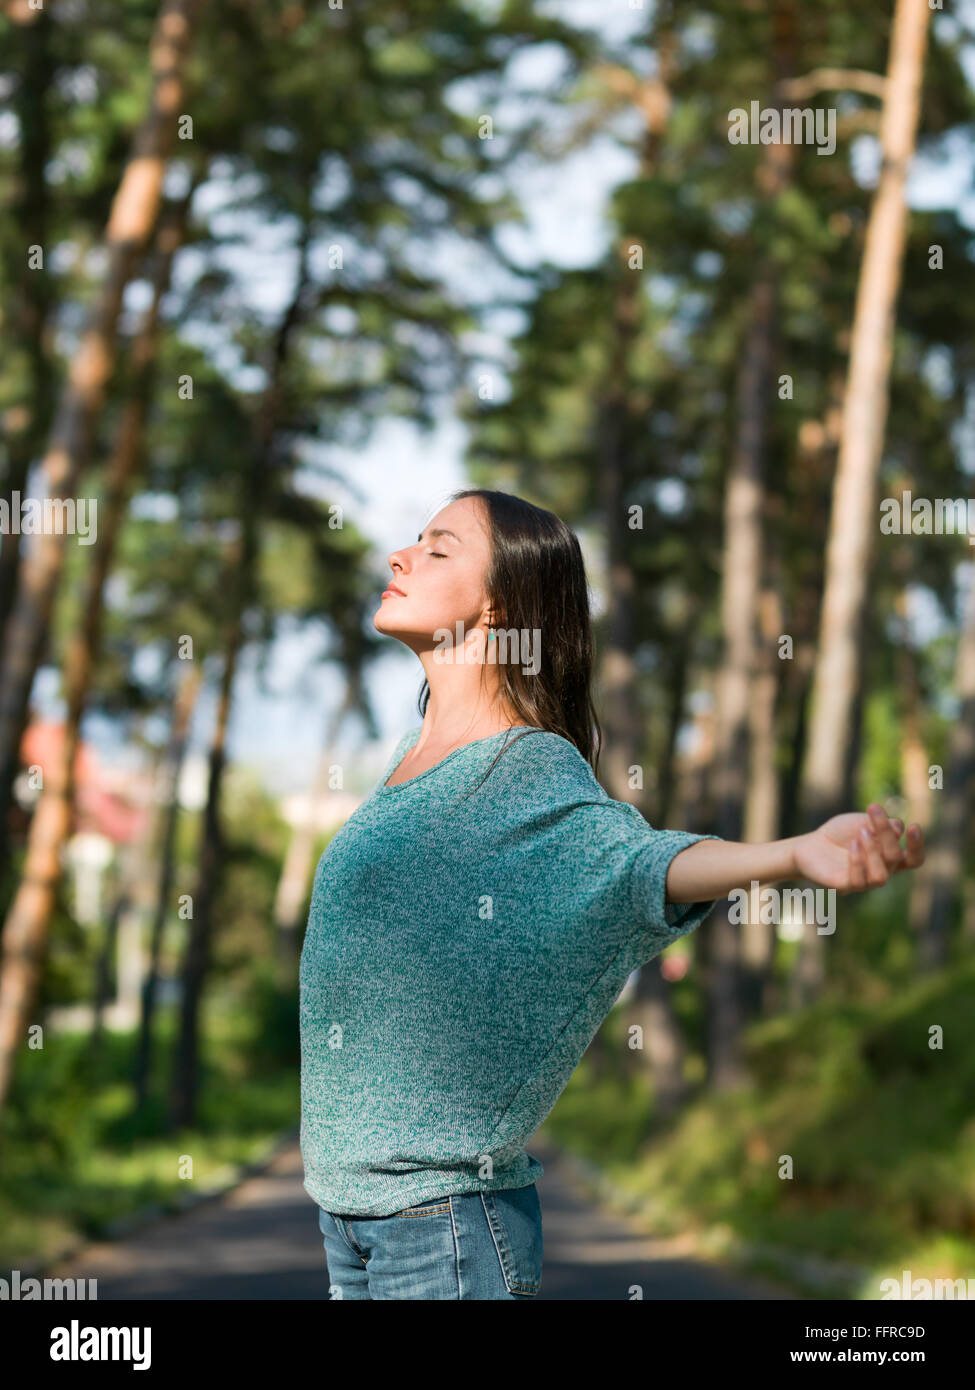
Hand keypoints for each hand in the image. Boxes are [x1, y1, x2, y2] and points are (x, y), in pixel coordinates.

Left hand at [791, 803, 925, 893]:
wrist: (809, 844)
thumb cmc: (840, 834)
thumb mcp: (862, 822)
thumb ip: (881, 826)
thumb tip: (899, 829)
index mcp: (889, 857)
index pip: (914, 859)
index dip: (918, 846)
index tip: (914, 826)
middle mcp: (881, 872)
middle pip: (895, 858)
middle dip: (886, 833)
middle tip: (873, 810)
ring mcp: (864, 882)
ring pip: (881, 876)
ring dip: (874, 851)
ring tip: (862, 832)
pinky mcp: (845, 887)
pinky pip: (859, 882)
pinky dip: (858, 861)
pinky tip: (852, 845)